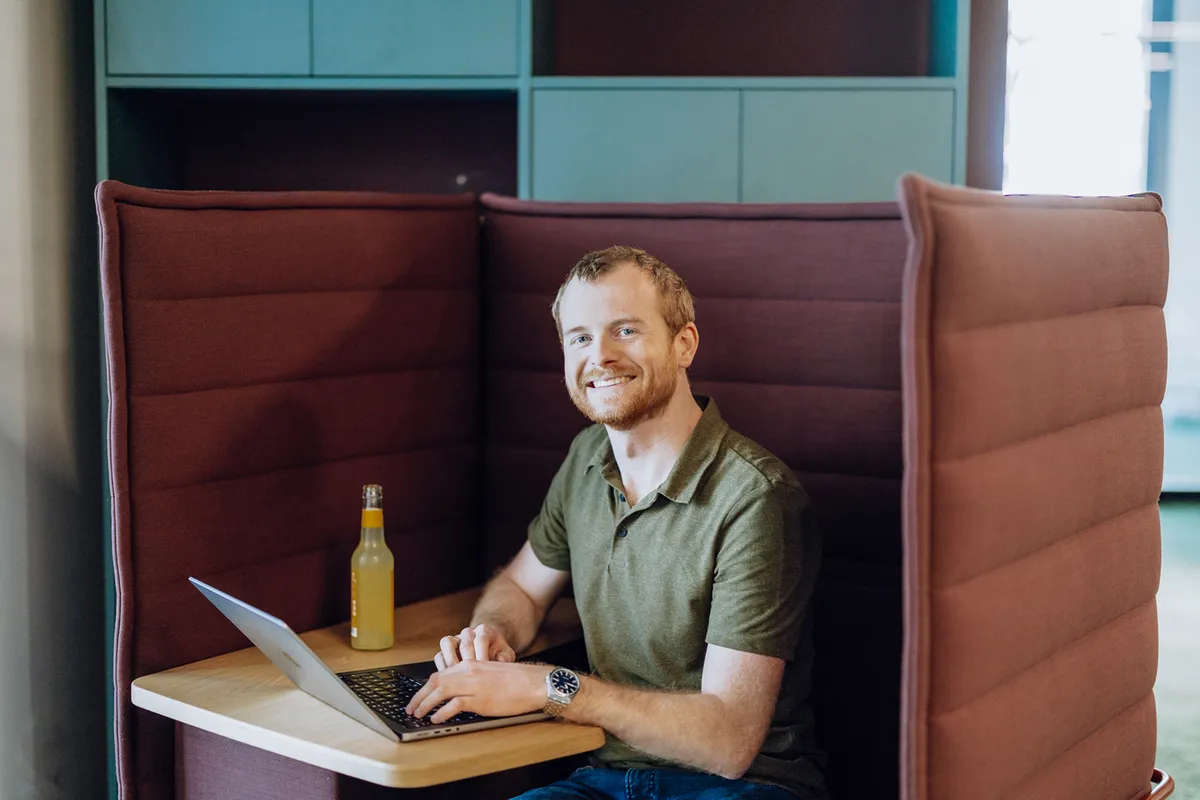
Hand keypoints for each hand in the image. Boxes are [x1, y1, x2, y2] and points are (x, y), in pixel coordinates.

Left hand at [405, 661, 550, 723]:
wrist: (534, 682)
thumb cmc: (516, 681)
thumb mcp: (489, 675)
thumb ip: (472, 680)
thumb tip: (455, 694)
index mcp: (471, 664)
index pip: (440, 674)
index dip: (425, 687)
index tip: (417, 698)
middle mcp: (469, 672)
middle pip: (435, 682)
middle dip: (419, 696)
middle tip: (411, 708)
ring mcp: (474, 685)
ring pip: (441, 691)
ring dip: (426, 704)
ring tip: (419, 714)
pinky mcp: (481, 699)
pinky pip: (455, 704)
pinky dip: (442, 712)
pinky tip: (437, 719)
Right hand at [434, 624, 515, 671]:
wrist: (488, 649)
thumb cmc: (497, 653)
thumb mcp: (506, 654)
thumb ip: (506, 657)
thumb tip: (501, 660)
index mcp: (484, 630)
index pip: (481, 639)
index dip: (482, 656)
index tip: (485, 670)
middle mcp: (468, 632)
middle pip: (464, 643)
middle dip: (468, 662)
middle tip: (472, 677)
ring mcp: (455, 640)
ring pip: (447, 644)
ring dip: (452, 663)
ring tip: (458, 678)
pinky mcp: (445, 651)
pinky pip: (439, 656)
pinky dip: (443, 668)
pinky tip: (450, 681)